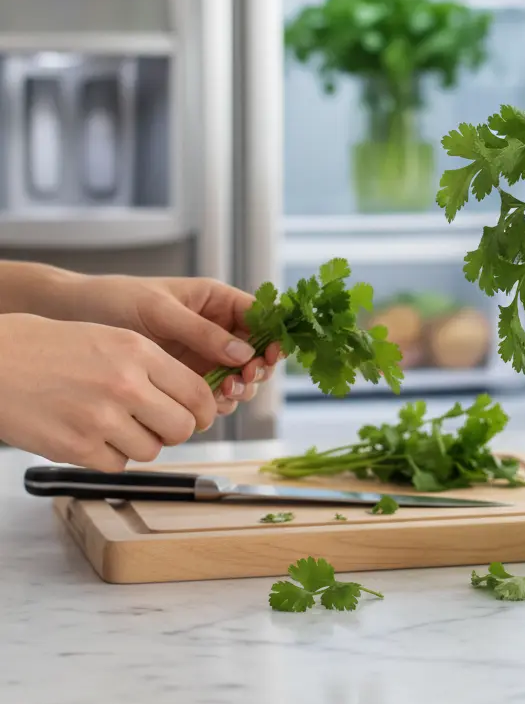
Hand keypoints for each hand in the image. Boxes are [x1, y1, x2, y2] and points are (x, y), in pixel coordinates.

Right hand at [0, 314, 216, 469]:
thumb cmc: (51, 347)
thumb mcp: (112, 338)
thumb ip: (153, 367)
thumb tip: (191, 400)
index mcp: (139, 352)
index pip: (198, 393)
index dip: (204, 411)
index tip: (199, 416)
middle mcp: (126, 384)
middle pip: (182, 428)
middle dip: (175, 430)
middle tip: (159, 425)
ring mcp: (101, 418)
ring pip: (150, 451)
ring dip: (140, 443)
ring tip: (116, 425)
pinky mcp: (76, 448)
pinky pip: (117, 465)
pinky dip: (110, 456)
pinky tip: (92, 435)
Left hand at [67, 276, 282, 415]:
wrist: (72, 317)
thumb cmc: (115, 299)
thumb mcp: (160, 310)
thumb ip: (201, 331)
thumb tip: (243, 352)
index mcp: (216, 301)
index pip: (260, 315)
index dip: (272, 334)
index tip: (271, 354)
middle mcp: (216, 329)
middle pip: (256, 351)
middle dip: (257, 367)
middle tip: (243, 379)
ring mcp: (203, 355)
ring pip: (240, 375)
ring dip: (241, 387)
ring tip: (226, 393)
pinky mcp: (185, 378)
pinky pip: (214, 392)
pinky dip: (219, 401)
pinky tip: (211, 404)